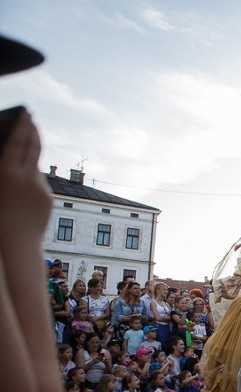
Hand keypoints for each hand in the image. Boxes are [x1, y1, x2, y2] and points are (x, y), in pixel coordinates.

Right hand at [0, 111, 51, 237]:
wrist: (16, 242)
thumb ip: (5, 168)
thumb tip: (10, 148)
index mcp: (7, 174)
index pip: (18, 143)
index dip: (24, 126)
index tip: (27, 113)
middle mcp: (26, 178)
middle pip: (34, 148)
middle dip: (33, 131)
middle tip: (31, 118)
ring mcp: (40, 187)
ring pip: (37, 164)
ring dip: (32, 152)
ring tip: (29, 136)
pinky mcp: (49, 196)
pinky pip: (39, 182)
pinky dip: (31, 178)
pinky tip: (23, 179)